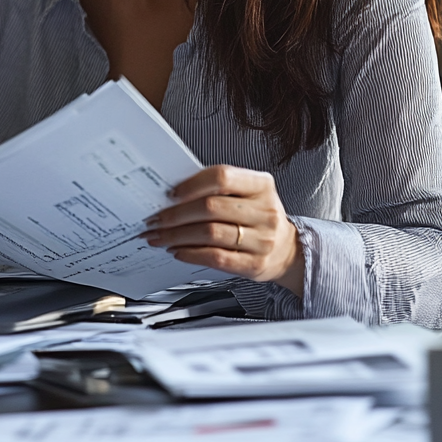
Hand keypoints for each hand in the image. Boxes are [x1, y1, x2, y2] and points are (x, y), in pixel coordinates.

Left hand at [141, 165, 303, 295]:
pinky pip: (216, 258)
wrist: (286, 250)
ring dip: (177, 236)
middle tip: (155, 219)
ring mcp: (262, 240)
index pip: (222, 177)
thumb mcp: (248, 195)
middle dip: (175, 214)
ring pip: (210, 234)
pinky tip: (178, 251)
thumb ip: (218, 190)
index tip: (170, 193)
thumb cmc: (258, 217)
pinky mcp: (255, 265)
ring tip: (160, 237)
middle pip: (211, 207)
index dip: (192, 184)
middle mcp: (265, 211)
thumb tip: (174, 195)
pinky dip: (191, 254)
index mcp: (261, 185)